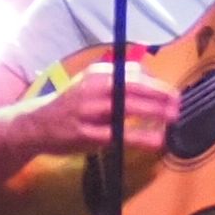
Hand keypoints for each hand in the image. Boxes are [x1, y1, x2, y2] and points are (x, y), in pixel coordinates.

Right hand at [34, 58, 183, 157]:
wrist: (36, 125)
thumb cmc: (71, 105)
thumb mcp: (90, 85)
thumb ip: (117, 80)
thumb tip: (150, 78)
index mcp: (97, 74)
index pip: (132, 72)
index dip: (156, 83)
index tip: (172, 93)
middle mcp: (92, 88)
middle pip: (133, 87)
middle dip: (159, 95)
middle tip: (179, 104)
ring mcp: (87, 111)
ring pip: (126, 108)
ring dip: (153, 112)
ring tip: (172, 118)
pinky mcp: (84, 134)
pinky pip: (117, 135)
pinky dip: (139, 137)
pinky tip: (155, 141)